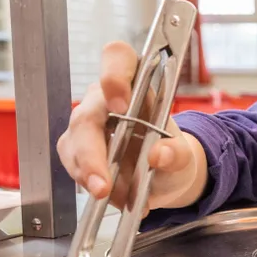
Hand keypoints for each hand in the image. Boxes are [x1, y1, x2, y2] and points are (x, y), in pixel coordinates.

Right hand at [58, 41, 208, 211]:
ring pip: (73, 143)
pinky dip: (91, 184)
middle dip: (92, 153)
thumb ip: (177, 154)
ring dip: (89, 174)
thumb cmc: (171, 153)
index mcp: (135, 82)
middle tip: (103, 185)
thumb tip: (159, 155)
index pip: (117, 59)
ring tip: (110, 197)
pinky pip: (73, 164)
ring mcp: (86, 124)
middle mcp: (104, 98)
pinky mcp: (76, 149)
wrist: (164, 176)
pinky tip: (111, 196)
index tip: (122, 105)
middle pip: (86, 115)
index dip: (114, 77)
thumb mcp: (183, 155)